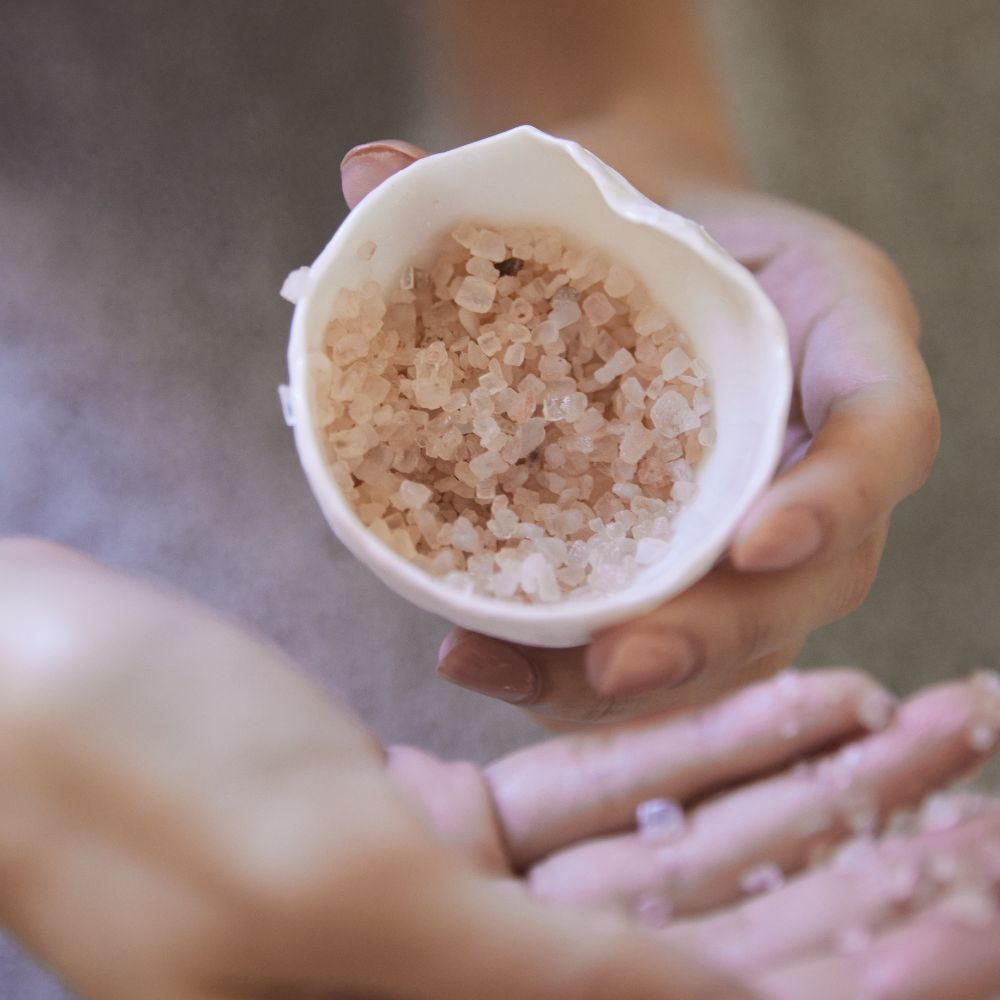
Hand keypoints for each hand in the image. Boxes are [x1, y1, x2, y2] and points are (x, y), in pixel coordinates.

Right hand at [3, 540, 996, 999]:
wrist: (20, 684)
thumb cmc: (122, 782)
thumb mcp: (331, 891)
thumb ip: (535, 978)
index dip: (849, 978)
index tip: (972, 913)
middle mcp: (462, 990)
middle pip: (713, 944)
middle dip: (864, 876)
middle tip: (981, 809)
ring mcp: (457, 901)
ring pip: (675, 855)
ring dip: (807, 794)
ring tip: (926, 727)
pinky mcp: (440, 815)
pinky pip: (604, 784)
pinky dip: (705, 736)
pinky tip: (804, 694)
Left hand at [338, 139, 939, 723]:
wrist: (648, 246)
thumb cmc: (643, 206)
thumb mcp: (602, 171)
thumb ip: (499, 181)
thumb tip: (362, 167)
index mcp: (839, 330)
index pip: (886, 428)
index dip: (840, 496)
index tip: (755, 541)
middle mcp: (820, 446)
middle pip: (817, 572)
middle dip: (718, 629)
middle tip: (615, 661)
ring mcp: (771, 518)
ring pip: (742, 634)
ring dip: (641, 681)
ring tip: (507, 677)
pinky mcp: (702, 562)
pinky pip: (672, 636)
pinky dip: (586, 672)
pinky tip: (487, 666)